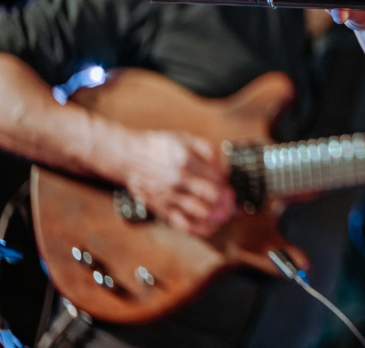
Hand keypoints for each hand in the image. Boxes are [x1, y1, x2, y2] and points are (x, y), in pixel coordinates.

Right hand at [118, 129, 234, 236]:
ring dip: (218, 216)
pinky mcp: (162, 209)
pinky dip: (200, 228)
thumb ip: (209, 151)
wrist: (128, 158)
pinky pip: (184, 224)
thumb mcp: (186, 138)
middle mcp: (178, 181)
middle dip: (227, 201)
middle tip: (232, 202)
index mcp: (187, 161)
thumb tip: (225, 170)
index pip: (216, 177)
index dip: (227, 184)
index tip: (230, 186)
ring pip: (201, 213)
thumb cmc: (158, 147)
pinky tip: (211, 227)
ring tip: (226, 215)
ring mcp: (170, 196)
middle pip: (212, 197)